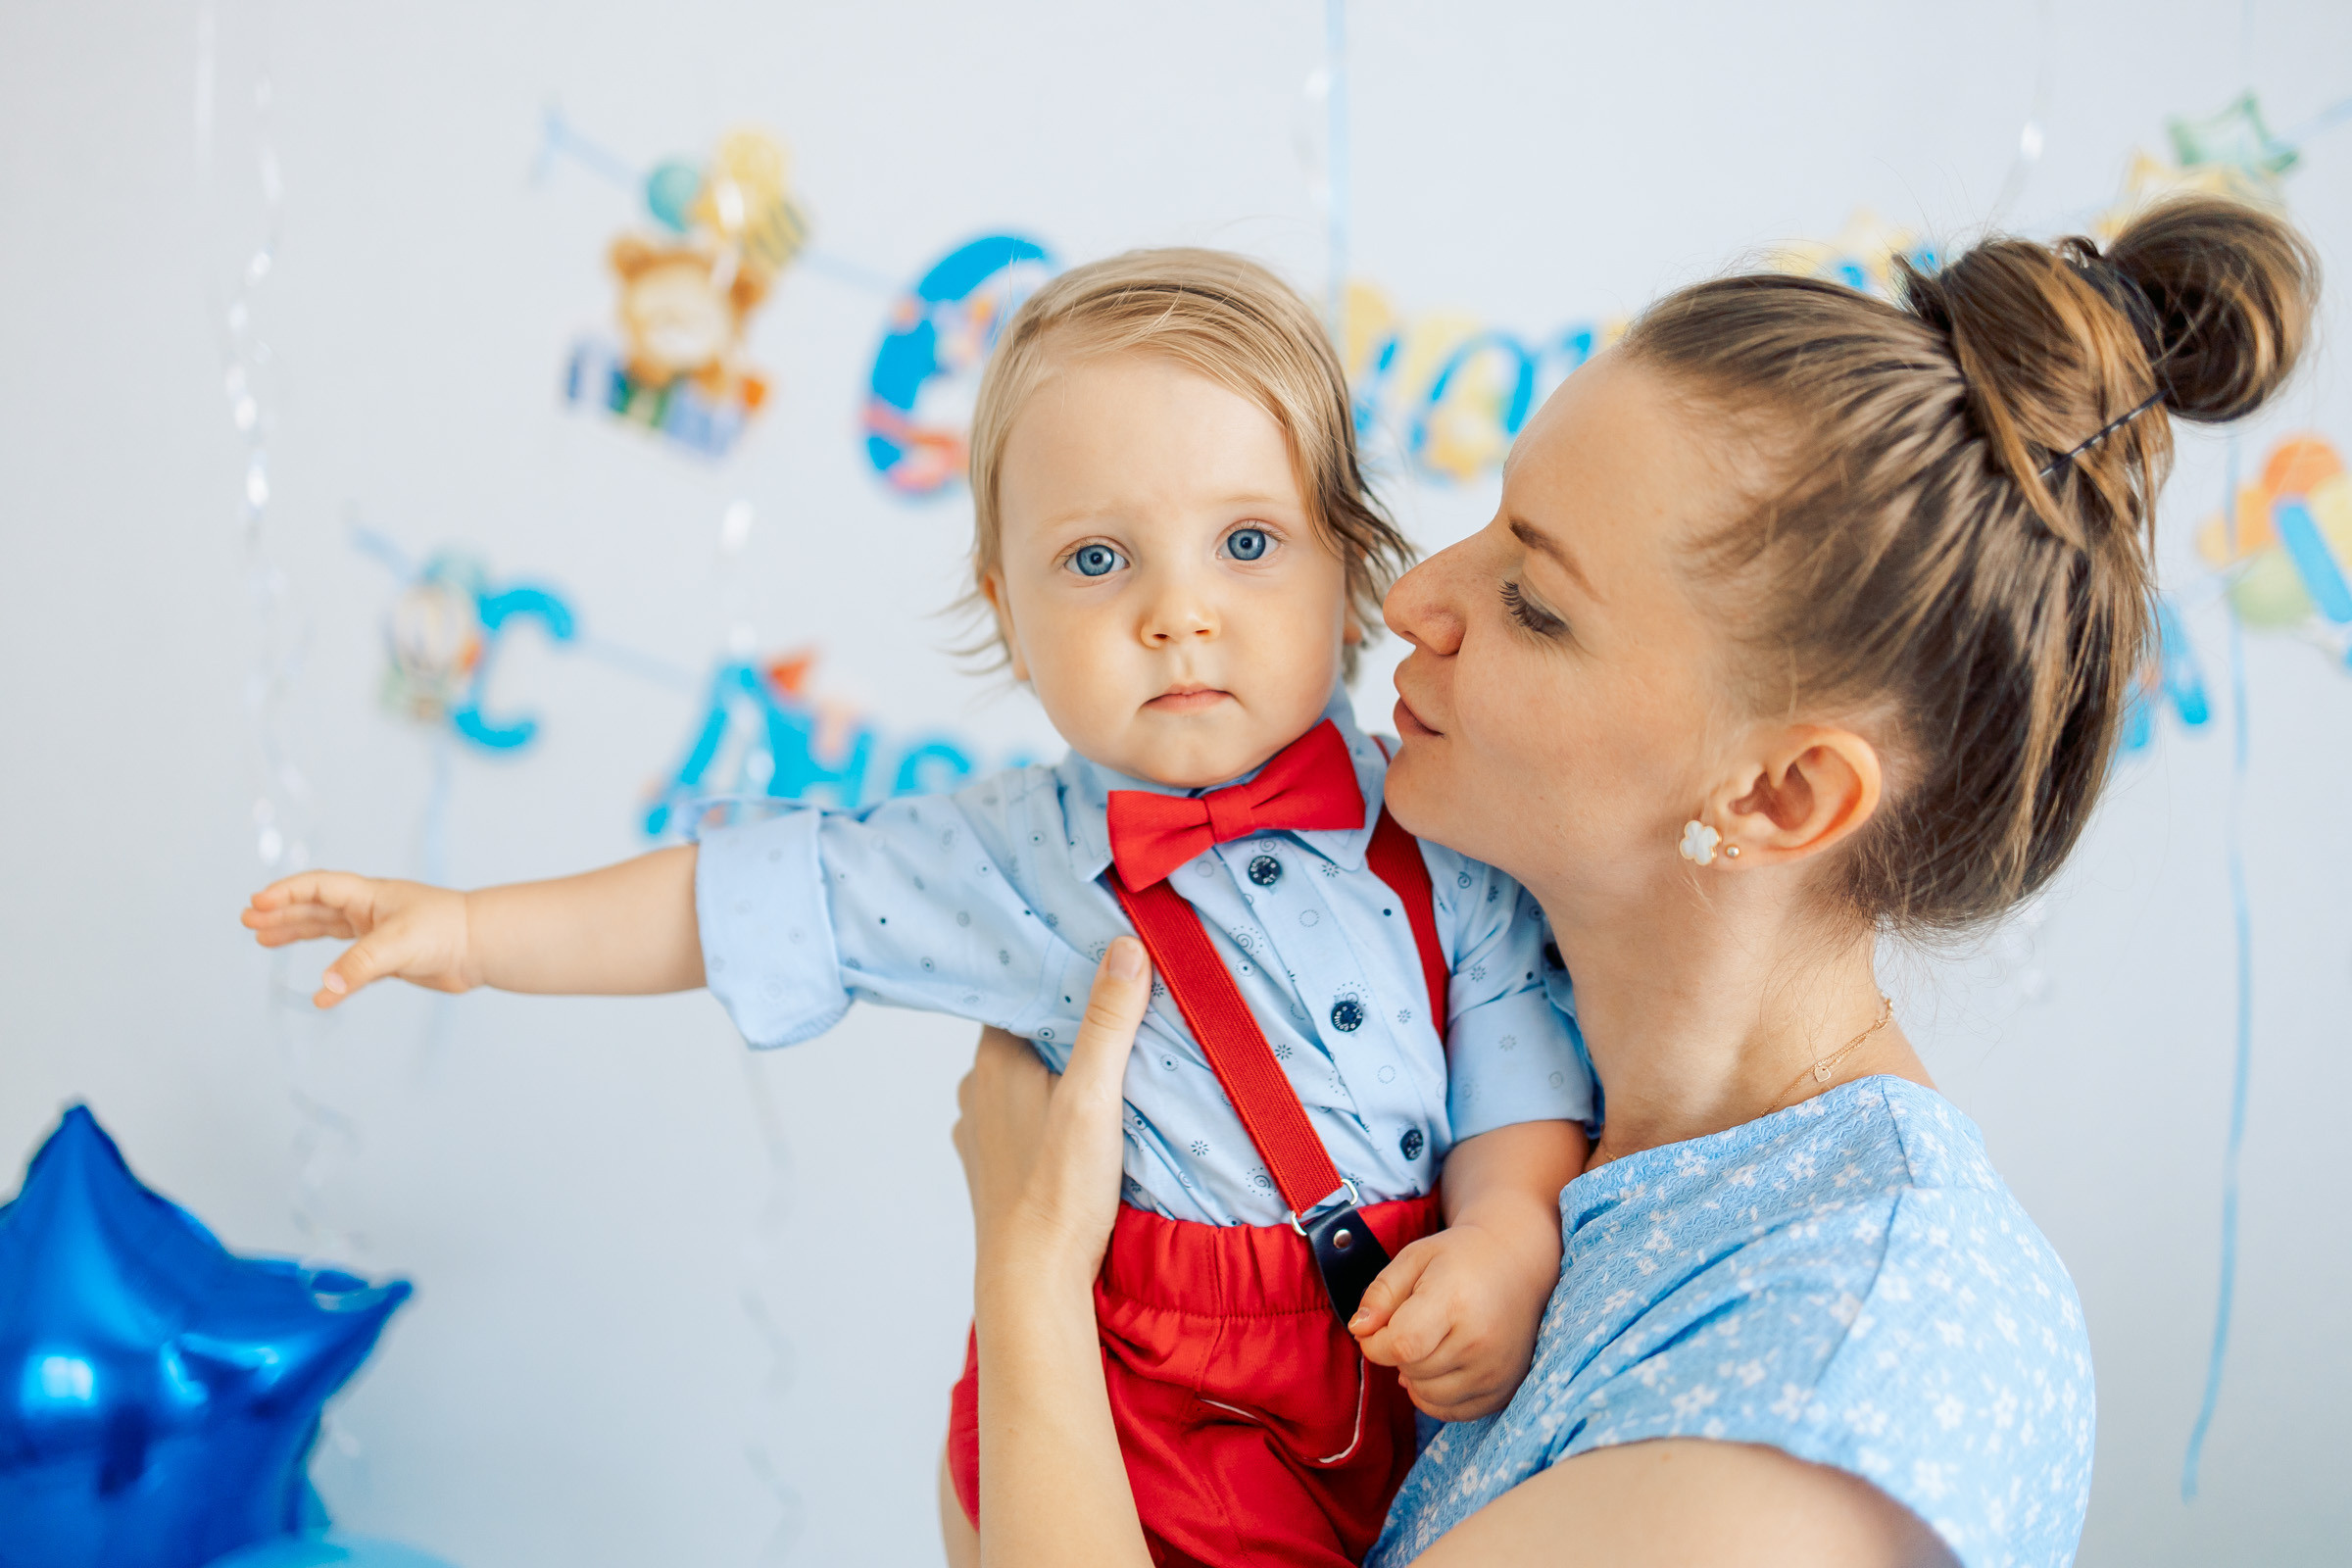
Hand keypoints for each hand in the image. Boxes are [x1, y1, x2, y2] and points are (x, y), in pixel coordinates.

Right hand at [242, 872, 477, 1008]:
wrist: (484, 947)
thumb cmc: (447, 930)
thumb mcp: (398, 944)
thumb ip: (360, 966)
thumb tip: (324, 992)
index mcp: (370, 895)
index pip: (317, 887)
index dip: (286, 894)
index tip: (257, 905)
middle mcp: (370, 911)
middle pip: (315, 908)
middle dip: (281, 914)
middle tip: (247, 922)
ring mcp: (379, 935)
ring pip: (327, 932)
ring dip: (296, 934)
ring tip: (263, 940)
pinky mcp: (389, 960)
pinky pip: (349, 967)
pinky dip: (331, 976)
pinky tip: (318, 990)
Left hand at [953, 938, 1149, 1292]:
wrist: (1033, 1283)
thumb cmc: (1059, 1189)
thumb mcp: (1094, 1095)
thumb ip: (1109, 1021)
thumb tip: (1126, 946)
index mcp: (991, 1062)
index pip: (1018, 995)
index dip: (1057, 978)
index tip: (1096, 964)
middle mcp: (975, 1093)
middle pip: (1021, 1038)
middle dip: (1062, 1027)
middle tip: (1114, 1012)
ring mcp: (980, 1136)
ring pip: (1020, 1085)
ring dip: (1054, 1075)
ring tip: (1102, 1068)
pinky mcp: (994, 1174)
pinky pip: (1021, 1125)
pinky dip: (1047, 1116)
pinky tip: (1078, 1125)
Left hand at [1348, 1219, 1553, 1421]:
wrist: (1517, 1266)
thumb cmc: (1460, 1259)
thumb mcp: (1414, 1258)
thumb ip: (1381, 1293)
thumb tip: (1359, 1330)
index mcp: (1456, 1302)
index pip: (1401, 1345)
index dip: (1376, 1343)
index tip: (1377, 1328)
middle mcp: (1481, 1342)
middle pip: (1411, 1370)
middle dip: (1397, 1352)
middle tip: (1414, 1323)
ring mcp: (1495, 1371)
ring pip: (1427, 1396)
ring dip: (1415, 1374)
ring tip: (1430, 1341)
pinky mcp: (1503, 1391)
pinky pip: (1451, 1412)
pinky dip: (1435, 1395)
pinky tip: (1441, 1365)